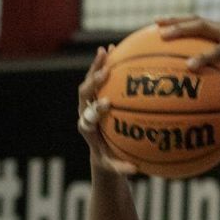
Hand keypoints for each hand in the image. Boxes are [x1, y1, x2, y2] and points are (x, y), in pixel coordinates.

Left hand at [77, 48, 136, 175]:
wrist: (99, 151)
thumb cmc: (109, 160)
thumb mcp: (113, 167)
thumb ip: (121, 168)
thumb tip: (135, 170)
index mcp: (87, 129)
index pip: (88, 118)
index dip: (96, 110)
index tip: (107, 104)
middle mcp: (84, 112)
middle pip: (84, 94)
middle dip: (93, 84)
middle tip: (106, 73)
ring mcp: (88, 102)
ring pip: (89, 81)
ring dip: (97, 66)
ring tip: (106, 51)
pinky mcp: (95, 95)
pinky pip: (99, 77)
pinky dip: (106, 64)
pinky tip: (116, 49)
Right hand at [154, 17, 219, 137]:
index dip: (206, 57)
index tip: (189, 67)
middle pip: (205, 27)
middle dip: (184, 30)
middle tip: (163, 37)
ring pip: (198, 21)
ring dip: (177, 21)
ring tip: (155, 25)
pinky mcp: (218, 27)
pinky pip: (197, 23)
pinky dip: (179, 22)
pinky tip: (158, 25)